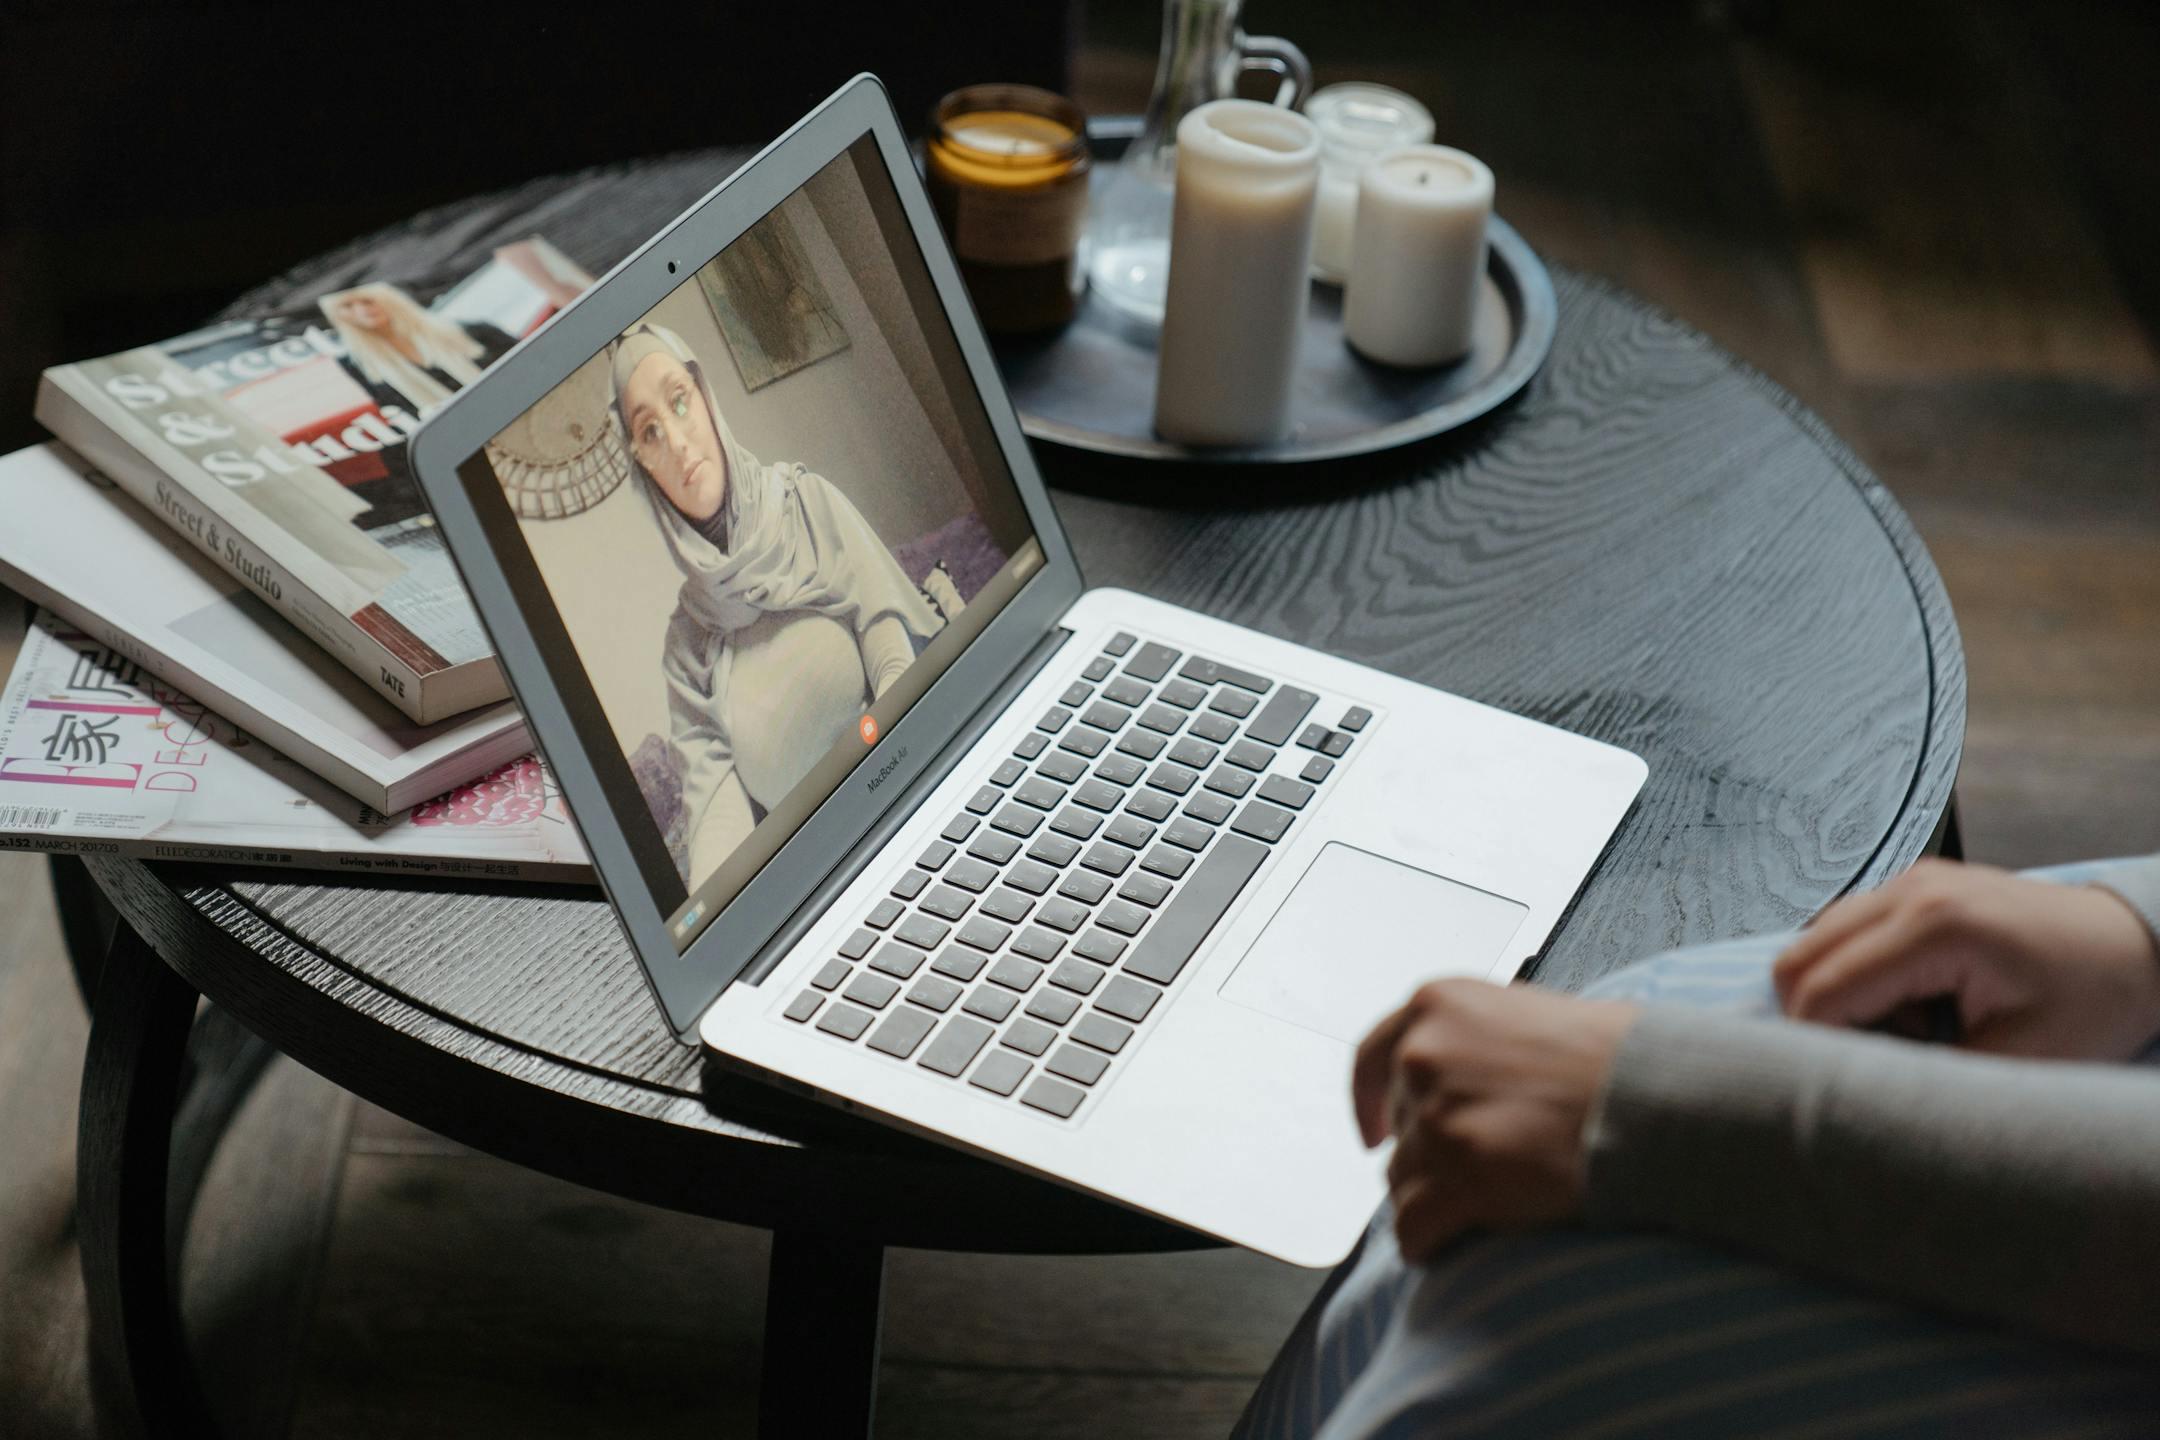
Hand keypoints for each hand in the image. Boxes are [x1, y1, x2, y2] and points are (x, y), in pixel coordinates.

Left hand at [1352, 979, 1638, 1262]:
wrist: (1657, 1096)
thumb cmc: (1611, 1057)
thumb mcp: (1521, 1013)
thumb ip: (1468, 1041)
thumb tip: (1438, 1083)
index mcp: (1435, 1005)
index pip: (1370, 1060)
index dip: (1369, 1105)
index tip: (1372, 1134)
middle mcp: (1423, 1055)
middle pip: (1397, 1129)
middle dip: (1428, 1154)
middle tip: (1478, 1169)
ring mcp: (1439, 1118)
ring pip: (1401, 1182)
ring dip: (1433, 1198)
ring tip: (1486, 1202)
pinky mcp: (1460, 1178)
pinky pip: (1412, 1228)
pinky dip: (1426, 1243)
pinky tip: (1449, 1244)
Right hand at [1774, 858, 2159, 1060]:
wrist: (2136, 944)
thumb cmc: (2092, 1001)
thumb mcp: (2018, 1058)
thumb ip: (1925, 1072)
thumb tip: (1853, 1085)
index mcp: (1935, 926)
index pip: (1823, 988)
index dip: (1817, 1045)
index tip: (1849, 1083)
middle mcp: (1910, 889)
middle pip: (1798, 957)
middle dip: (1816, 1019)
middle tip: (1876, 1057)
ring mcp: (1908, 879)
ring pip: (1814, 942)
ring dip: (1838, 994)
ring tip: (1908, 1026)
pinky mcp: (1912, 886)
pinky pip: (1845, 931)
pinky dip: (1857, 973)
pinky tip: (1913, 999)